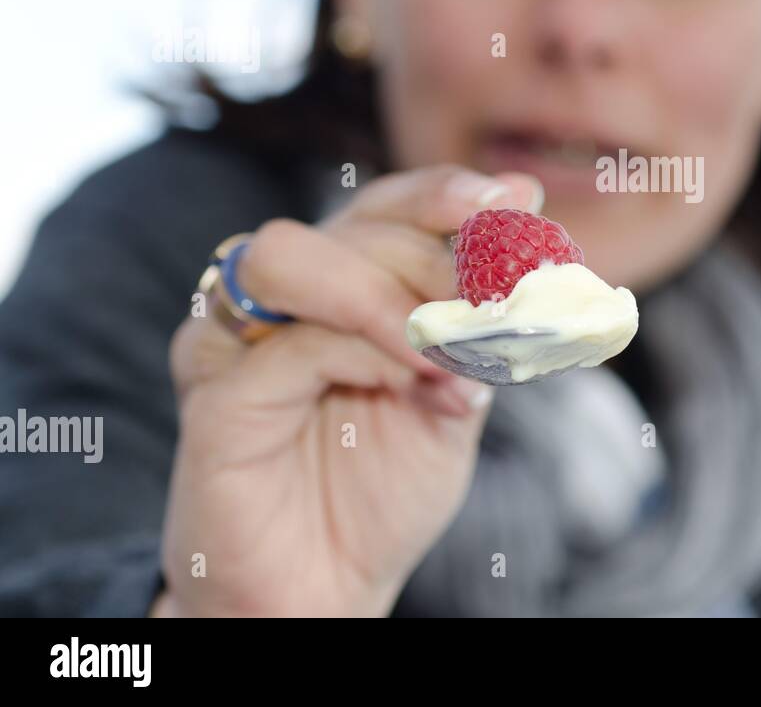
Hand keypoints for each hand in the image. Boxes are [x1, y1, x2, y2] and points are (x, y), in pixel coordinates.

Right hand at [156, 166, 540, 615]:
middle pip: (351, 224)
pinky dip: (366, 355)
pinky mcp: (214, 395)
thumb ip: (482, 307)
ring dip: (387, 296)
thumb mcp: (459, 390)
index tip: (507, 204)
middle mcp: (281, 299)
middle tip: (495, 310)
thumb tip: (524, 194)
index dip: (443, 193)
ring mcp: (235, 340)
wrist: (328, 588)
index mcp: (341, 285)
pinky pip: (288, 346)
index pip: (385, 206)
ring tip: (448, 353)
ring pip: (292, 259)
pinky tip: (417, 387)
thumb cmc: (384, 489)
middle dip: (438, 262)